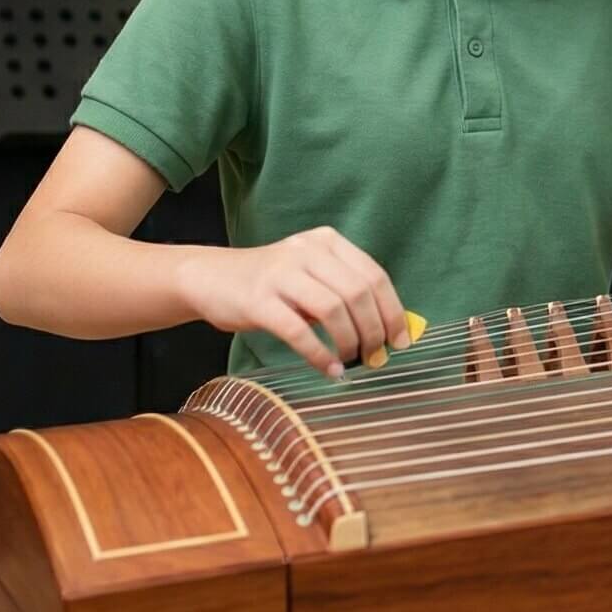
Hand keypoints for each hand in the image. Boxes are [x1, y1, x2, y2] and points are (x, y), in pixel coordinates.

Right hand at [176, 227, 409, 378]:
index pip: (374, 275)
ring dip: (349, 343)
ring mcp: (281, 273)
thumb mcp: (311, 276)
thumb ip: (343, 293)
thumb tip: (387, 330)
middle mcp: (307, 251)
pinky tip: (329, 369)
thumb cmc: (271, 284)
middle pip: (358, 293)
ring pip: (333, 310)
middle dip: (374, 330)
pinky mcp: (258, 300)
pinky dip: (320, 354)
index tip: (400, 341)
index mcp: (327, 242)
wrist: (211, 278)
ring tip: (351, 362)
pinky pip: (299, 331)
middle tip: (375, 356)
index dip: (392, 311)